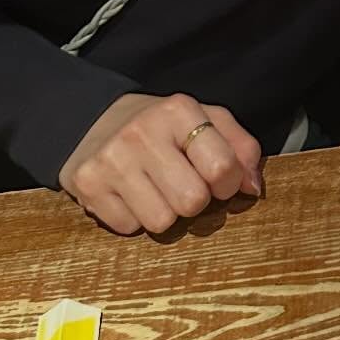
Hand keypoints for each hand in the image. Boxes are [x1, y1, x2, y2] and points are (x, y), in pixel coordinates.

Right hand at [59, 92, 262, 235]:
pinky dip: (135, 218)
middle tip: (184, 184)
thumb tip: (252, 188)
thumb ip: (240, 147)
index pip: (221, 166)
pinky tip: (130, 194)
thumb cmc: (163, 127)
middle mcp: (142, 133)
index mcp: (178, 111)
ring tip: (156, 188)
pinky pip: (129, 228)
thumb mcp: (205, 120)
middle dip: (195, 201)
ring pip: (161, 222)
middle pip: (192, 201)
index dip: (229, 183)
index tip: (219, 180)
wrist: (95, 119)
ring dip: (165, 213)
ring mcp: (111, 160)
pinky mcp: (88, 186)